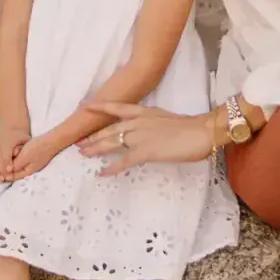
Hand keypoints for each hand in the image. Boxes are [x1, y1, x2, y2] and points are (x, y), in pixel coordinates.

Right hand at [0, 126, 30, 182]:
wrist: (12, 129)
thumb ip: (22, 150)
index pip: (6, 150)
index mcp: (8, 137)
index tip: (10, 170)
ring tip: (0, 179)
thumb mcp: (26, 141)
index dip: (7, 161)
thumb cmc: (21, 138)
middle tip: (6, 178)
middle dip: (1, 168)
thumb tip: (18, 158)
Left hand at [2, 130, 61, 180]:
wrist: (51, 141)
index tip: (0, 162)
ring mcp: (31, 164)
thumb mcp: (24, 157)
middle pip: (14, 171)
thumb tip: (6, 174)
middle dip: (9, 164)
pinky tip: (18, 148)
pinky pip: (22, 159)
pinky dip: (18, 155)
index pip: (11, 176)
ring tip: (14, 151)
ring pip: (17, 164)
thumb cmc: (37, 148)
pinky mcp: (33, 158)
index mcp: (26, 172)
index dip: (4, 171)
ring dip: (13, 159)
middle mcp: (28, 170)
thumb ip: (15, 166)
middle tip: (8, 155)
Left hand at [80, 102, 218, 171]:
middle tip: (78, 141)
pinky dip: (111, 168)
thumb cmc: (189, 127)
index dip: (100, 107)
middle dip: (92, 135)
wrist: (201, 131)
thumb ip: (152, 124)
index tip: (85, 106)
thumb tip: (146, 131)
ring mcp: (140, 137)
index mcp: (144, 112)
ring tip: (83, 154)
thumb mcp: (165, 119)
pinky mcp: (145, 152)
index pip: (117, 107)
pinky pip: (123, 162)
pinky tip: (101, 173)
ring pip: (111, 142)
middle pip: (109, 129)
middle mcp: (137, 122)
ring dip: (95, 149)